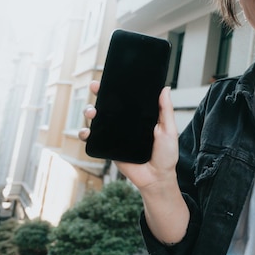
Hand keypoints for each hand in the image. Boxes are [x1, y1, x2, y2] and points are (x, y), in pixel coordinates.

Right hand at [80, 80, 187, 243]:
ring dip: (90, 111)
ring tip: (92, 112)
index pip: (127, 98)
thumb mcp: (169, 130)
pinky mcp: (109, 147)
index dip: (117, 87)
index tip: (110, 76)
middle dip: (99, 93)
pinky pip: (94, 139)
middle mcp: (126, 122)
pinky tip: (87, 132)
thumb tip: (164, 88)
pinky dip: (86, 134)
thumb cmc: (166, 154)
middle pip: (109, 105)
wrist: (157, 177)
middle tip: (95, 87)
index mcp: (140, 116)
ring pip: (98, 119)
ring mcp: (116, 134)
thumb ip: (166, 110)